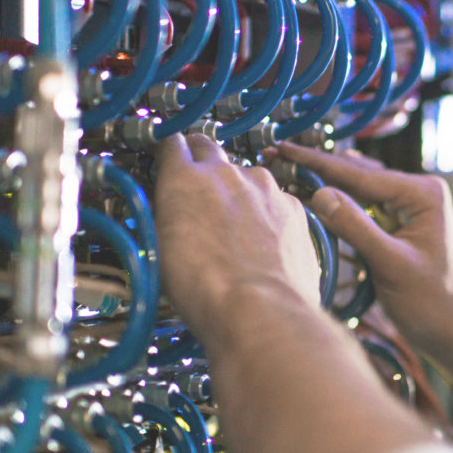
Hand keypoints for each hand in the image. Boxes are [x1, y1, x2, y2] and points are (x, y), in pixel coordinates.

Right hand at [152, 134, 320, 341]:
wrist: (258, 309)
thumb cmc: (203, 289)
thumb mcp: (160, 251)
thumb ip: (167, 218)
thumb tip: (169, 214)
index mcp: (184, 179)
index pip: (172, 144)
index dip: (170, 152)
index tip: (169, 160)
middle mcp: (226, 173)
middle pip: (209, 148)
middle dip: (202, 160)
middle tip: (198, 184)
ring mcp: (264, 188)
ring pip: (247, 177)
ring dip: (239, 192)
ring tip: (237, 227)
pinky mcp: (293, 207)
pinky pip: (276, 201)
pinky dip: (269, 213)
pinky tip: (266, 242)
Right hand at [274, 142, 452, 375]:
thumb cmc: (432, 303)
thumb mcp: (390, 264)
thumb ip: (356, 228)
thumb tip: (319, 194)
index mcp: (424, 194)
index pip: (361, 174)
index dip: (318, 163)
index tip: (285, 149)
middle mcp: (419, 193)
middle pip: (359, 176)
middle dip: (318, 169)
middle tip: (278, 155)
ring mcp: (410, 209)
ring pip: (359, 190)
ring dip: (326, 185)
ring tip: (289, 171)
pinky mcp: (401, 226)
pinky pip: (364, 209)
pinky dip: (340, 206)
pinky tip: (316, 197)